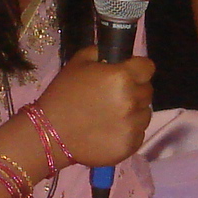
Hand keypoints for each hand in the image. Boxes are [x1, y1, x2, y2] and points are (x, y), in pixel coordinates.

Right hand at [35, 47, 152, 168]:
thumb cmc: (63, 94)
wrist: (50, 133)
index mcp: (121, 77)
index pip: (147, 67)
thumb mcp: (78, 62)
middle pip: (147, 90)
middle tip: (114, 96)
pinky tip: (109, 131)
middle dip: (134, 90)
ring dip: (133, 111)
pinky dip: (128, 131)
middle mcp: (132, 100)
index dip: (138, 68)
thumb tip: (118, 56)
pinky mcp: (131, 145)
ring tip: (110, 115)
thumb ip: (102, 53)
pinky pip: (138, 133)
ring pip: (144, 112)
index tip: (128, 73)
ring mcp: (133, 125)